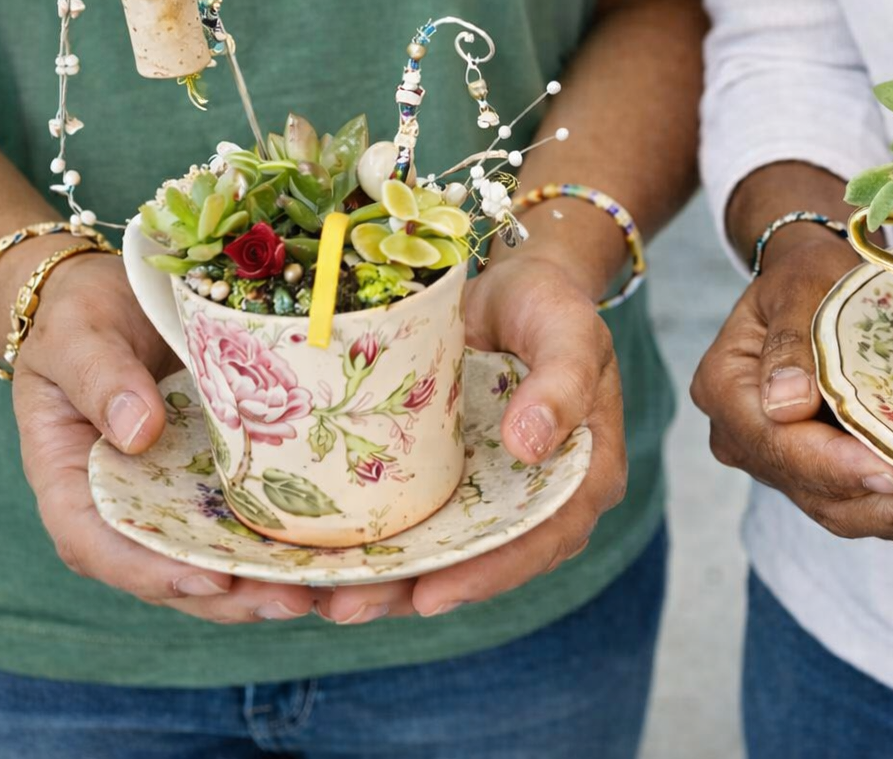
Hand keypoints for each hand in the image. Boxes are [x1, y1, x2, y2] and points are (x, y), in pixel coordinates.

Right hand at [11, 252, 318, 621]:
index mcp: (72, 483)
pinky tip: (333, 548)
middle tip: (293, 598)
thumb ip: (101, 379)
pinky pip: (247, 521)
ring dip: (266, 581)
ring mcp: (174, 497)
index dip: (153, 573)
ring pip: (215, 559)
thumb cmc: (82, 316)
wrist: (116, 295)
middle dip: (231, 596)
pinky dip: (284, 541)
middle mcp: (125, 505)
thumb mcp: (78, 336)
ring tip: (324, 588)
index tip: (209, 582)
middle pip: (169, 570)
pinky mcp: (216, 480)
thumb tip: (139, 432)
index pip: (98, 546)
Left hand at [320, 255, 626, 621]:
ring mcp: (485, 495)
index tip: (431, 593)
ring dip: (376, 581)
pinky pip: (407, 521)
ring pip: (436, 553)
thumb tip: (530, 445)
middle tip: (345, 608)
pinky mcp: (442, 482)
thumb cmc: (549, 305)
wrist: (509, 286)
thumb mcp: (569, 332)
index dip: (488, 574)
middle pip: (478, 564)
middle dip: (408, 592)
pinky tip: (309, 555)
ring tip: (315, 596)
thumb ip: (562, 383)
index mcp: (582, 477)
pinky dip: (363, 542)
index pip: (541, 540)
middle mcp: (533, 501)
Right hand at [691, 227, 892, 543]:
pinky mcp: (830, 479)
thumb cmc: (809, 273)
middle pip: (820, 494)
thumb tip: (785, 405)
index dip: (839, 467)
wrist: (816, 284)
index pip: (782, 445)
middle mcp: (749, 443)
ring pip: (852, 513)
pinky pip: (876, 509)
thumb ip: (791, 341)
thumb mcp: (798, 284)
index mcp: (727, 393)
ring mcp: (788, 468)